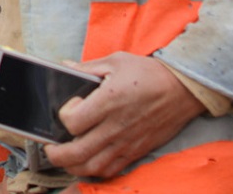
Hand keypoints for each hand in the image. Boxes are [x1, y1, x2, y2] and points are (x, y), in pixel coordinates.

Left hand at [43, 53, 204, 178]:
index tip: (68, 107)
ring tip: (65, 157)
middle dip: (56, 154)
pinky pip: (111, 170)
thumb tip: (65, 67)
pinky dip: (95, 170)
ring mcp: (126, 142)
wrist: (183, 90)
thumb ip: (87, 68)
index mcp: (109, 101)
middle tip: (49, 147)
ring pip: (92, 167)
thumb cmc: (149, 73)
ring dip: (73, 166)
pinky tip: (88, 161)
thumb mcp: (116, 61)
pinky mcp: (136, 151)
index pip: (73, 122)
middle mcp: (116, 126)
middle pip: (77, 152)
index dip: (63, 116)